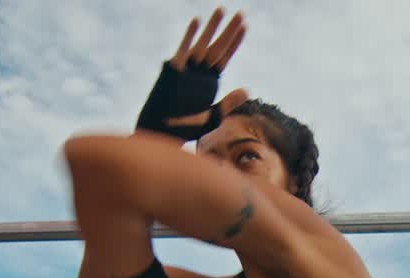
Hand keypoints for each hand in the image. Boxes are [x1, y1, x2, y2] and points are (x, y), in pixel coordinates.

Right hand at [162, 8, 249, 131]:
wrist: (162, 133)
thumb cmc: (184, 127)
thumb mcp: (212, 117)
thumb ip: (228, 104)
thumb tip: (247, 90)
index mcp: (209, 81)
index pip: (225, 57)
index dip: (235, 42)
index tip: (245, 27)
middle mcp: (199, 72)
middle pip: (218, 47)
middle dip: (229, 30)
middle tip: (241, 13)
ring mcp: (187, 70)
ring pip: (203, 44)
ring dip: (212, 28)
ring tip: (222, 10)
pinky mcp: (174, 71)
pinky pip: (184, 50)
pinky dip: (190, 36)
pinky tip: (197, 21)